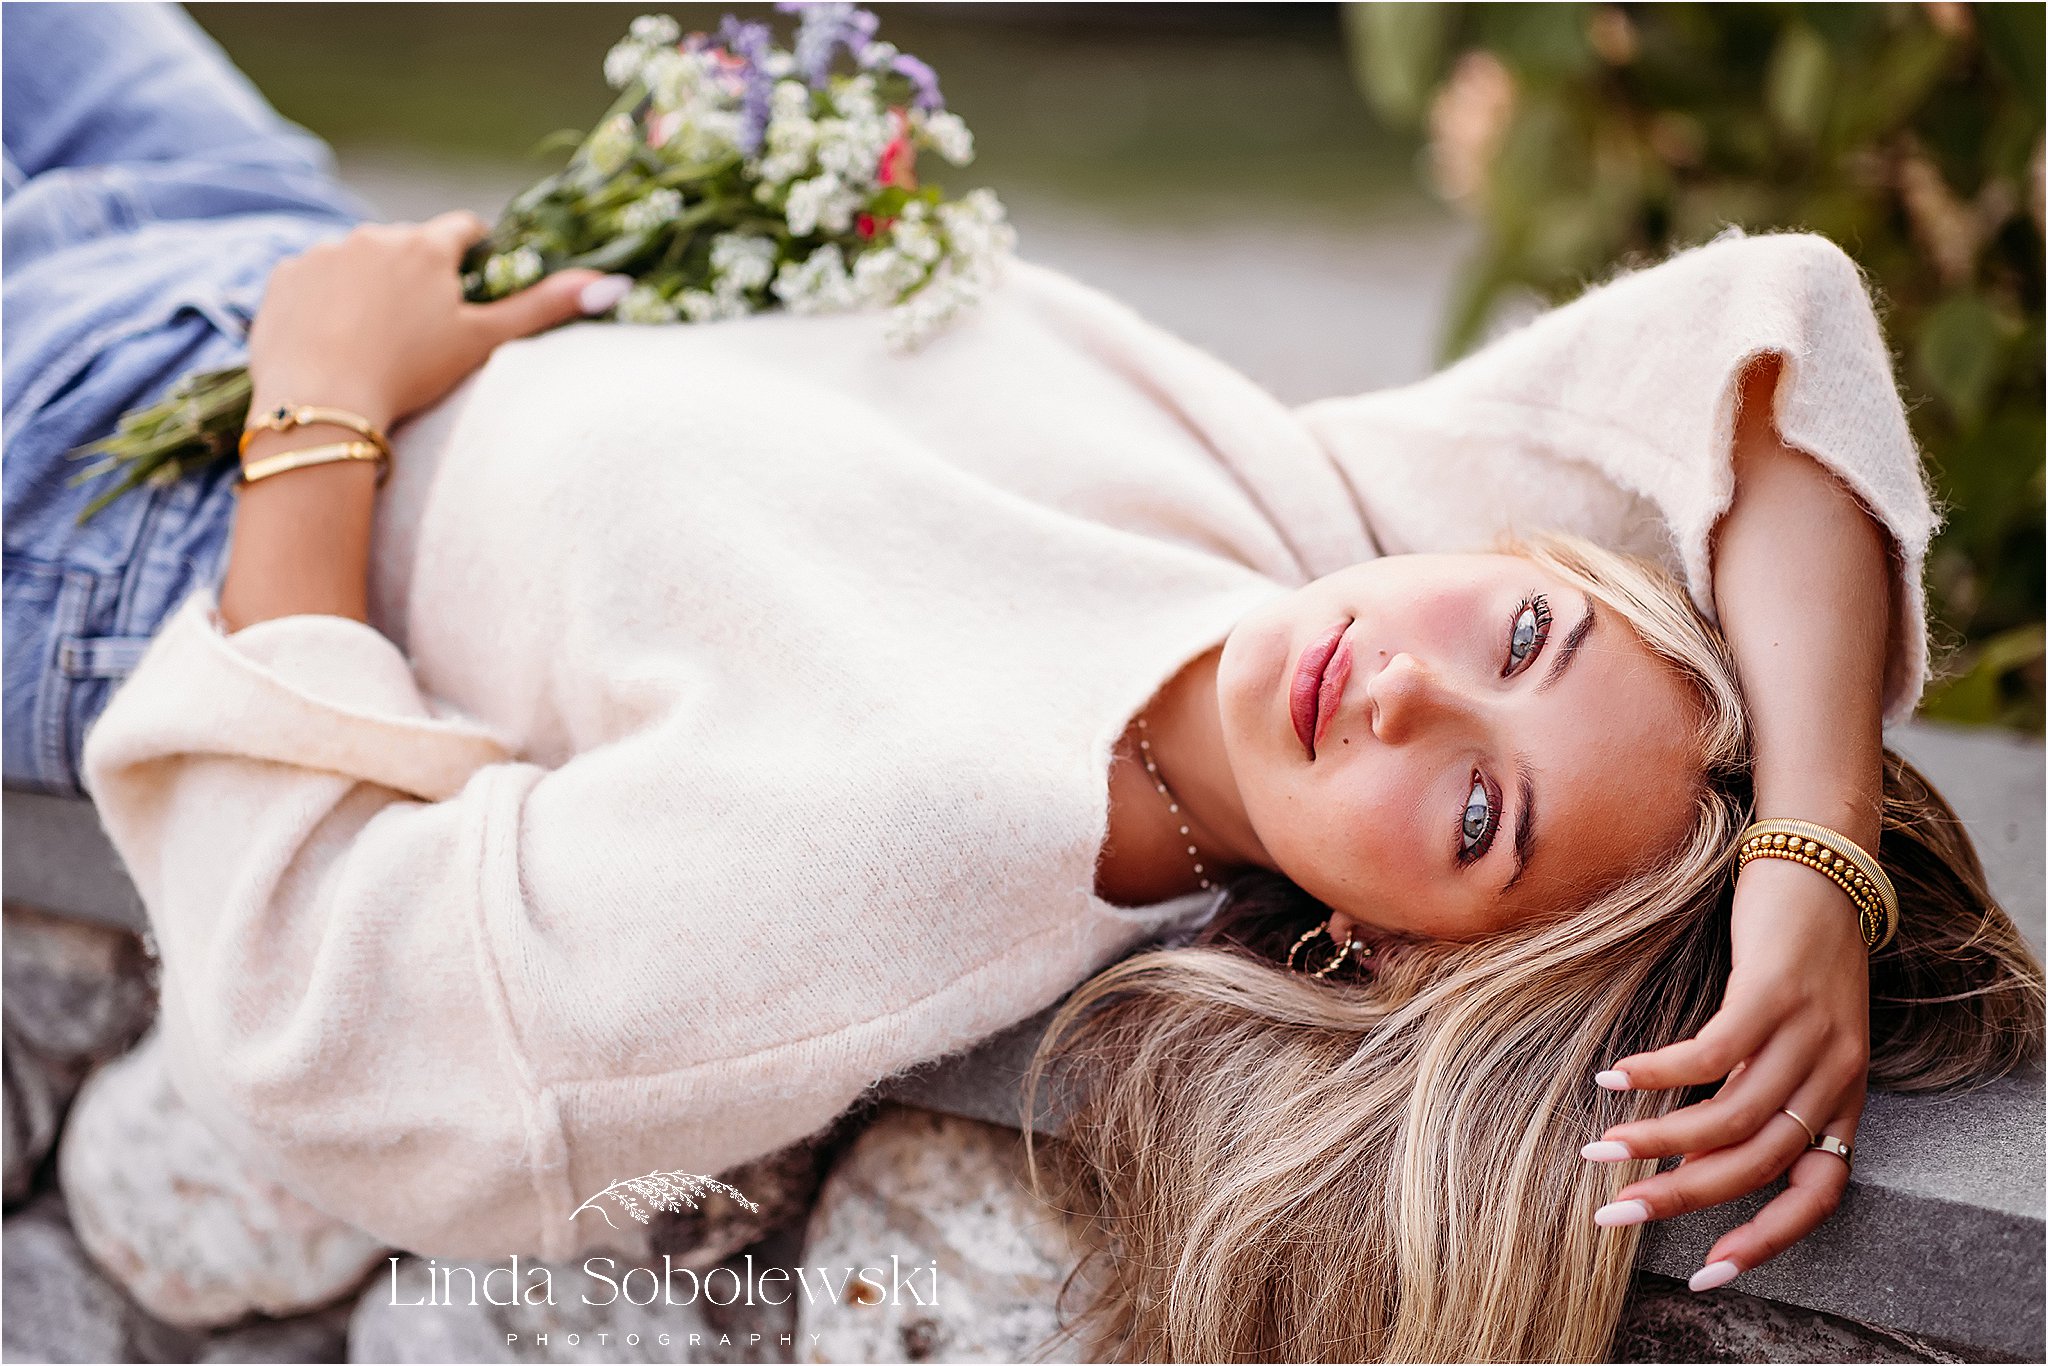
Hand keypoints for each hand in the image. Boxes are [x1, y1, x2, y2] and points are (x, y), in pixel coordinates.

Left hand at [246, 211, 606, 432]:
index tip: (470, 282)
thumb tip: (614, 284)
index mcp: (427, 246)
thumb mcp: (484, 341)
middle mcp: (374, 235)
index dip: (473, 253)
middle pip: (406, 245)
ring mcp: (322, 253)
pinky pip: (310, 281)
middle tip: (420, 329)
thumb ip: (543, 309)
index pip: (463, 229)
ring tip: (371, 342)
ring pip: (356, 262)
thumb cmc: (412, 373)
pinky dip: (322, 304)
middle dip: (415, 275)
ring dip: (366, 288)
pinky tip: (330, 343)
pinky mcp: (282, 277)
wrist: (321, 403)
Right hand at [1582, 856, 1870, 1289]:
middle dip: (1682, 1198)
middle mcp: (1834, 1076)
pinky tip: (1614, 1079)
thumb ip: (1759, 1096)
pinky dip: (1658, 1074)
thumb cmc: (1797, 953)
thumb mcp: (1792, 1038)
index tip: (1708, 1275)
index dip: (1765, 1240)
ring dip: (1657, 1141)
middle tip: (1614, 1216)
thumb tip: (1695, 1158)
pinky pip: (1710, 1052)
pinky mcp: (1772, 993)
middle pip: (1756, 1163)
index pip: (1819, 1194)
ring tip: (1600, 1152)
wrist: (1826, 865)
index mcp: (1845, 1098)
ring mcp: (1807, 1035)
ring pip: (1729, 1116)